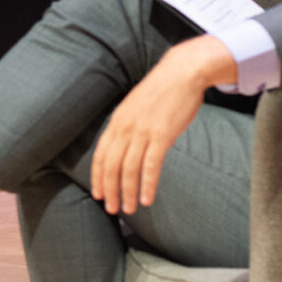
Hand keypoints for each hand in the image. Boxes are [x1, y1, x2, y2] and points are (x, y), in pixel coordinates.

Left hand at [91, 36, 235, 215]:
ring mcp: (143, 131)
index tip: (98, 194)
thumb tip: (125, 146)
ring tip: (130, 209)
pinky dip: (147, 185)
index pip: (100, 155)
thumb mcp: (135, 106)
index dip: (98, 177)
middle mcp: (125, 127)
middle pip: (111, 166)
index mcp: (117, 121)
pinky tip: (147, 199)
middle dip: (110, 190)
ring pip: (129, 170)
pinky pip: (151, 166)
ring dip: (128, 193)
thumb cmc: (162, 90)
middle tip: (111, 209)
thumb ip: (128, 125)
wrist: (183, 72)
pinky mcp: (162, 135)